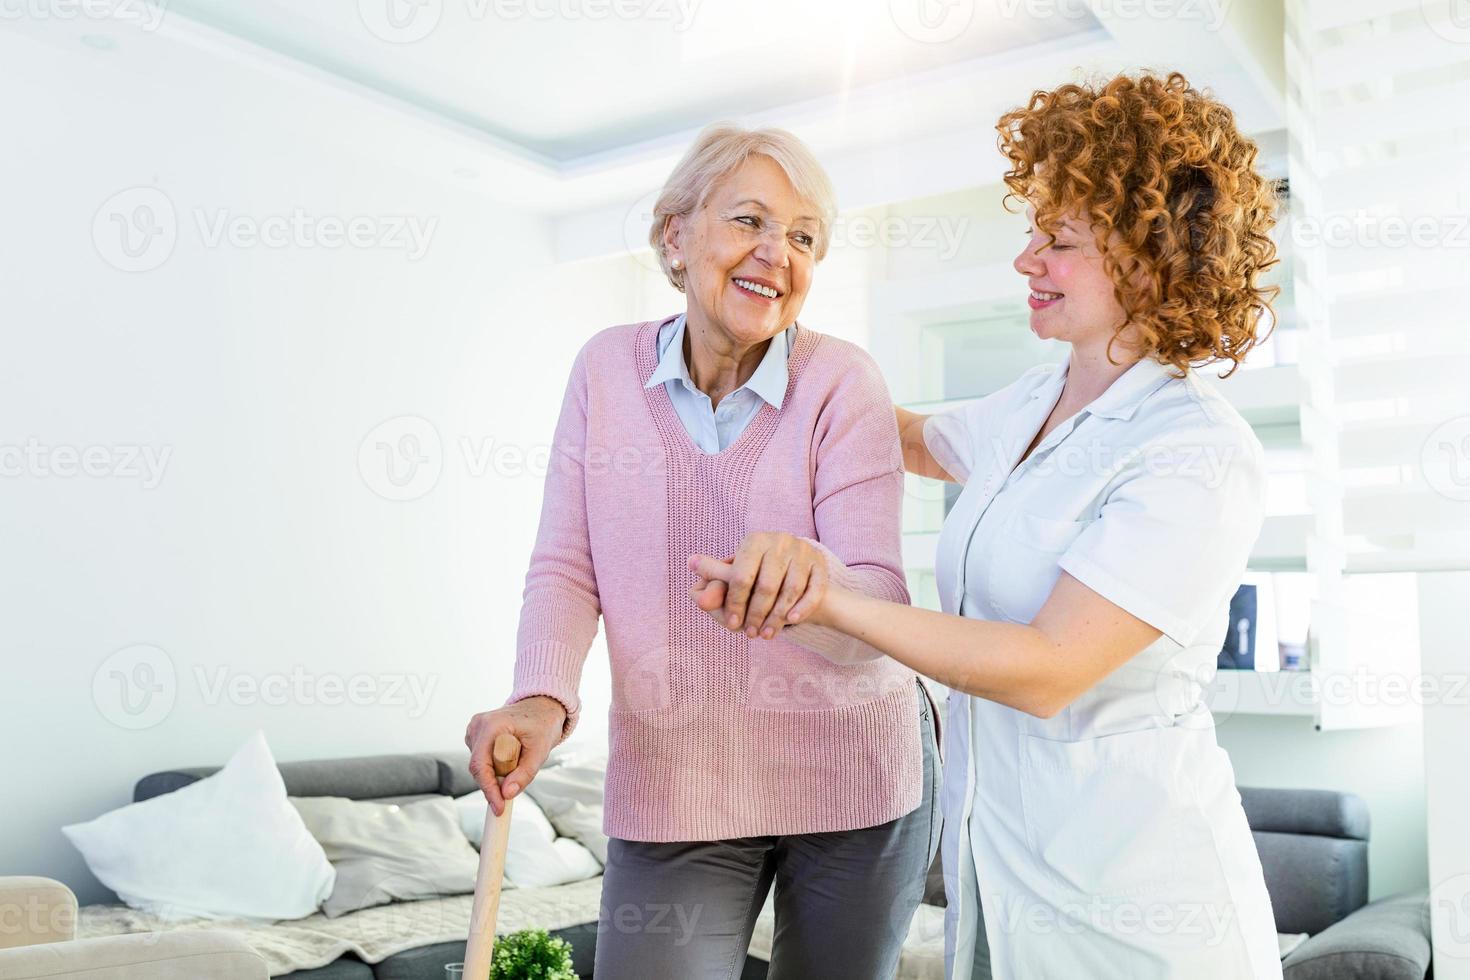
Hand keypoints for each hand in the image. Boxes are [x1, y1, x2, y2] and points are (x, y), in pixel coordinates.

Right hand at [464, 696, 565, 815]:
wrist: (541, 708)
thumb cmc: (542, 725)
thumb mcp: (540, 750)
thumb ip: (524, 773)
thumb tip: (507, 794)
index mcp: (491, 725)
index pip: (480, 765)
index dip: (488, 790)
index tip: (499, 808)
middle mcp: (478, 725)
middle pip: (479, 767)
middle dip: (496, 782)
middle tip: (517, 782)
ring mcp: (474, 729)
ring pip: (480, 765)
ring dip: (497, 772)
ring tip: (519, 757)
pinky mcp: (476, 735)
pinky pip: (482, 760)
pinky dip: (495, 765)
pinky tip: (510, 755)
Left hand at [687, 531, 828, 638]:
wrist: (796, 567)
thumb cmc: (758, 572)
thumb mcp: (736, 572)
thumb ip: (715, 579)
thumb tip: (692, 574)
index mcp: (754, 540)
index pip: (741, 576)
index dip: (734, 603)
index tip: (732, 624)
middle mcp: (780, 541)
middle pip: (767, 586)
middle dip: (756, 614)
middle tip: (750, 634)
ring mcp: (803, 551)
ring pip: (790, 591)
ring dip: (777, 617)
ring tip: (766, 634)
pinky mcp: (821, 564)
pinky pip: (814, 590)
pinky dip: (803, 607)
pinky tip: (791, 621)